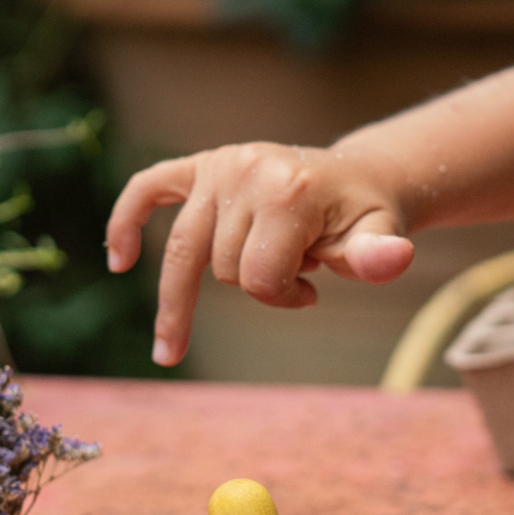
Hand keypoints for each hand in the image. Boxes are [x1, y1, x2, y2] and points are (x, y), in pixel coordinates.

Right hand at [105, 142, 414, 366]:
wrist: (355, 177)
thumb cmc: (363, 216)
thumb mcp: (381, 236)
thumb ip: (379, 255)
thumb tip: (395, 259)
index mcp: (288, 191)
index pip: (258, 277)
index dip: (282, 299)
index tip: (311, 293)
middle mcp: (246, 172)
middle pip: (221, 267)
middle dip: (254, 286)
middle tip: (291, 276)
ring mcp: (219, 166)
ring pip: (186, 250)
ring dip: (193, 291)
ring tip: (172, 348)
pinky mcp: (199, 165)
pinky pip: (147, 190)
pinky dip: (126, 222)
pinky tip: (118, 260)